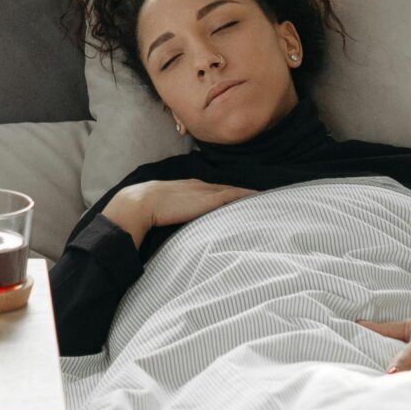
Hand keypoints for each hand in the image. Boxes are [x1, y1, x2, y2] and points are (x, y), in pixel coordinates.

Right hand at [103, 179, 256, 244]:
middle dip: (244, 192)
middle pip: (228, 189)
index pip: (215, 190)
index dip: (229, 194)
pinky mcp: (210, 199)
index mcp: (190, 188)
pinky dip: (249, 196)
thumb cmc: (147, 210)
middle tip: (264, 196)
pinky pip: (235, 196)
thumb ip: (174, 213)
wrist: (141, 203)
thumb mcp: (164, 209)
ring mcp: (206, 192)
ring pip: (234, 191)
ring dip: (250, 194)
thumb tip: (173, 223)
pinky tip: (261, 198)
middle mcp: (201, 186)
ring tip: (269, 197)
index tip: (242, 198)